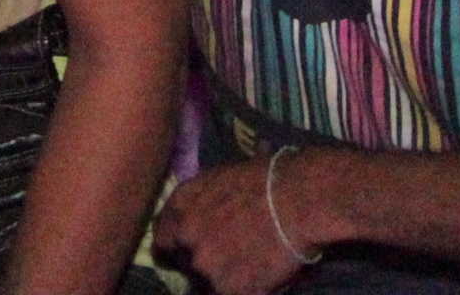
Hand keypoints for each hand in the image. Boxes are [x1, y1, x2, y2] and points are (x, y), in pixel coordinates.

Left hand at [155, 156, 317, 294]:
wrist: (297, 200)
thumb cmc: (267, 177)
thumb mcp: (223, 176)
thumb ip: (204, 200)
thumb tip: (211, 206)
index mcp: (181, 206)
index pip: (163, 240)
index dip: (176, 249)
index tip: (186, 254)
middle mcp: (187, 238)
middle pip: (188, 264)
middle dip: (205, 264)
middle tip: (230, 258)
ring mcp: (207, 267)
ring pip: (211, 284)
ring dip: (226, 279)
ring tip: (251, 266)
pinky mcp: (231, 290)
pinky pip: (236, 294)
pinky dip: (249, 290)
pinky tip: (263, 278)